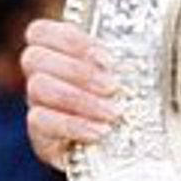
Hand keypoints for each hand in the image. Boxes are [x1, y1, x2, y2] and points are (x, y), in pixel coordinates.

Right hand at [20, 18, 119, 169]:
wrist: (120, 148)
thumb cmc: (125, 99)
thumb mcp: (126, 74)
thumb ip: (125, 56)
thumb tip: (145, 44)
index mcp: (58, 51)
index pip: (41, 31)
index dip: (69, 39)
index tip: (106, 57)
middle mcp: (41, 74)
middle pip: (35, 58)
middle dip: (78, 71)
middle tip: (113, 86)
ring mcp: (36, 104)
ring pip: (39, 88)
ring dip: (80, 99)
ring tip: (113, 112)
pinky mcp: (39, 135)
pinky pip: (41, 123)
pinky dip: (73, 125)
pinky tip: (100, 131)